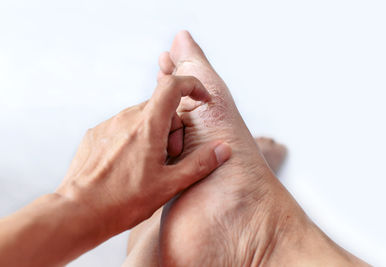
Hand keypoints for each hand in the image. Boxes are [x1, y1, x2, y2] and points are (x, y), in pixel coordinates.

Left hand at [56, 75, 230, 236]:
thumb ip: (199, 163)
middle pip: (161, 107)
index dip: (192, 86)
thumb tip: (222, 149)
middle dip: (173, 127)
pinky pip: (124, 126)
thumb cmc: (124, 201)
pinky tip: (130, 166)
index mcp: (147, 125)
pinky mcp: (96, 134)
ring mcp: (109, 125)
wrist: (79, 212)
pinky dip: (135, 138)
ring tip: (149, 166)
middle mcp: (126, 118)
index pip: (172, 85)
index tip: (201, 100)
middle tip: (170, 157)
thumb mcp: (169, 185)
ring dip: (154, 134)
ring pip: (143, 117)